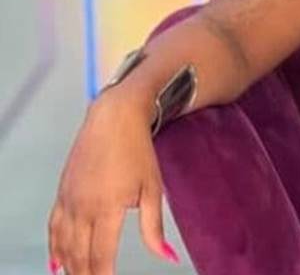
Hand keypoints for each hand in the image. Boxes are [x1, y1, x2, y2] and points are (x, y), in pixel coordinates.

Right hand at [47, 93, 180, 273]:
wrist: (114, 118)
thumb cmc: (138, 152)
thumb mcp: (152, 189)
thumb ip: (154, 228)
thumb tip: (167, 257)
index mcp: (106, 209)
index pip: (101, 256)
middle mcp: (82, 208)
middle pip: (79, 255)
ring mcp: (68, 201)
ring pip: (63, 245)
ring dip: (69, 266)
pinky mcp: (61, 193)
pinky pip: (53, 228)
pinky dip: (54, 248)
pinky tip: (56, 263)